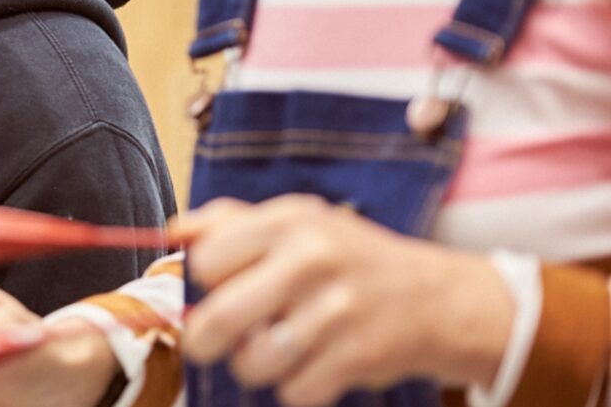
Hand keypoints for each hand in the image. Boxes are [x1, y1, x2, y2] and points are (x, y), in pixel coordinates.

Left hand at [178, 197, 513, 406]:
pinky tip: (313, 365)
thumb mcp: (297, 222)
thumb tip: (172, 234)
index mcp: (287, 221)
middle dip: (204, 340)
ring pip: (252, 362)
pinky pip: (293, 390)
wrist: (438, 298)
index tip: (217, 291)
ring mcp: (336, 309)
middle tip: (210, 343)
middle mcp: (311, 259)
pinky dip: (296, 386)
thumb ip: (229, 222)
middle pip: (215, 318)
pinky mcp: (357, 355)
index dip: (203, 284)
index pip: (204, 260)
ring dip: (255, 366)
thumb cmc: (348, 259)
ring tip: (275, 350)